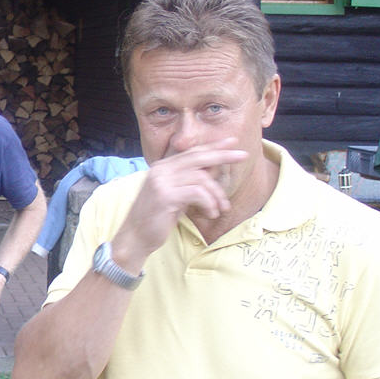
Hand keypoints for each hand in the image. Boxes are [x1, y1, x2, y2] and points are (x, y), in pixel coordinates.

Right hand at [114, 139, 247, 264]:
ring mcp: (161, 181)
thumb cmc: (158, 218)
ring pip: (201, 178)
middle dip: (223, 155)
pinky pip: (198, 193)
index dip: (213, 146)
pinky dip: (209, 203)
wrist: (136, 236)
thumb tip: (213, 170)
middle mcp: (160, 170)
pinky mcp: (165, 195)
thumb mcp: (176, 195)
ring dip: (216, 195)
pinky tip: (210, 213)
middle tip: (243, 155)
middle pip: (198, 157)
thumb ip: (189, 181)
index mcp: (162, 167)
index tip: (232, 142)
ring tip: (220, 209)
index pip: (192, 152)